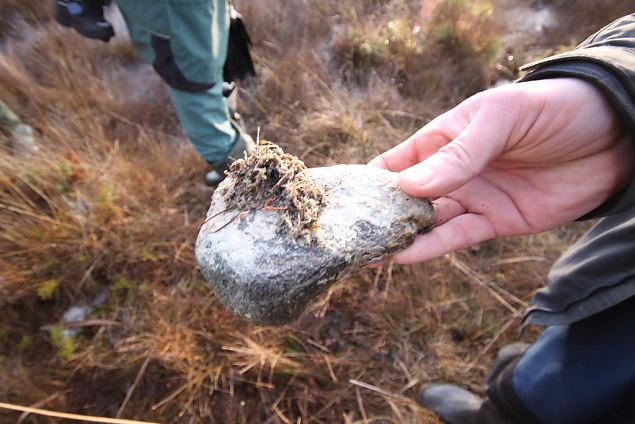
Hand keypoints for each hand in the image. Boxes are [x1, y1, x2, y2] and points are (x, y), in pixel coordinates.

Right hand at [369, 78, 632, 263]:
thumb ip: (458, 154)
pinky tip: (406, 255)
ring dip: (400, 237)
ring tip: (368, 254)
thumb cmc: (551, 110)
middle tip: (348, 238)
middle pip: (406, 198)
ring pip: (428, 223)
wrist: (614, 135)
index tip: (341, 201)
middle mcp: (452, 172)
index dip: (369, 181)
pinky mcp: (497, 222)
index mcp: (444, 139)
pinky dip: (432, 247)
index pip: (396, 162)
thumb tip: (408, 187)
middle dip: (379, 216)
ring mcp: (473, 198)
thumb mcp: (500, 119)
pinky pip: (458, 237)